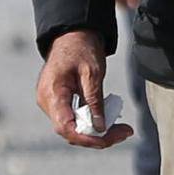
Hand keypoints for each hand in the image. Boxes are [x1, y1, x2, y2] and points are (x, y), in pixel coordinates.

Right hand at [36, 30, 128, 146]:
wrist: (72, 36)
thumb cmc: (81, 49)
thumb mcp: (92, 73)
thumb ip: (94, 101)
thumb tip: (100, 127)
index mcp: (52, 93)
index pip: (65, 127)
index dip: (86, 138)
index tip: (108, 139)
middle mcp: (47, 102)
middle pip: (71, 131)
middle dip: (98, 137)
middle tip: (126, 132)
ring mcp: (51, 104)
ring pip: (73, 128)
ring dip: (97, 132)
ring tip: (122, 129)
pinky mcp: (59, 104)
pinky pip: (74, 120)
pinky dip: (91, 123)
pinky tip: (110, 121)